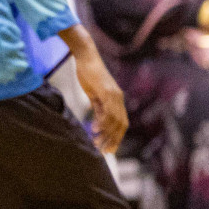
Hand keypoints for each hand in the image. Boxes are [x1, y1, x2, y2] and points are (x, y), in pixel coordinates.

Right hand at [58, 24, 126, 153]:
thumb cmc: (88, 73)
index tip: (110, 148)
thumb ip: (98, 107)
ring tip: (98, 144)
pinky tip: (94, 130)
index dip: (117, 137)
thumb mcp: (94, 93)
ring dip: (107, 134)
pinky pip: (106, 111)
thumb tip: (98, 122)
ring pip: (114, 120)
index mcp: (117, 99)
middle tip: (106, 151)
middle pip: (121, 124)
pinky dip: (102, 122)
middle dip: (114, 139)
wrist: (86, 56)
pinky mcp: (105, 91)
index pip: (122, 123)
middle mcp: (118, 98)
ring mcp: (113, 94)